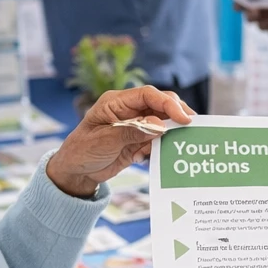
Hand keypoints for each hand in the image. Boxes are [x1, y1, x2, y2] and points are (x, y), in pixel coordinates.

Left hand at [45, 87, 193, 197]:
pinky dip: (165, 144)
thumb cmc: (82, 152)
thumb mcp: (104, 142)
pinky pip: (159, 138)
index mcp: (116, 102)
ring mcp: (135, 124)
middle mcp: (129, 110)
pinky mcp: (139, 139)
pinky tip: (164, 153)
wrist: (75, 172)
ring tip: (186, 139)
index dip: (168, 103)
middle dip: (176, 113)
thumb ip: (132, 132)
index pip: (147, 94)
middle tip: (191, 127)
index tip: (183, 118)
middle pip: (159, 104)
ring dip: (173, 130)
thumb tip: (160, 126)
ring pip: (163, 120)